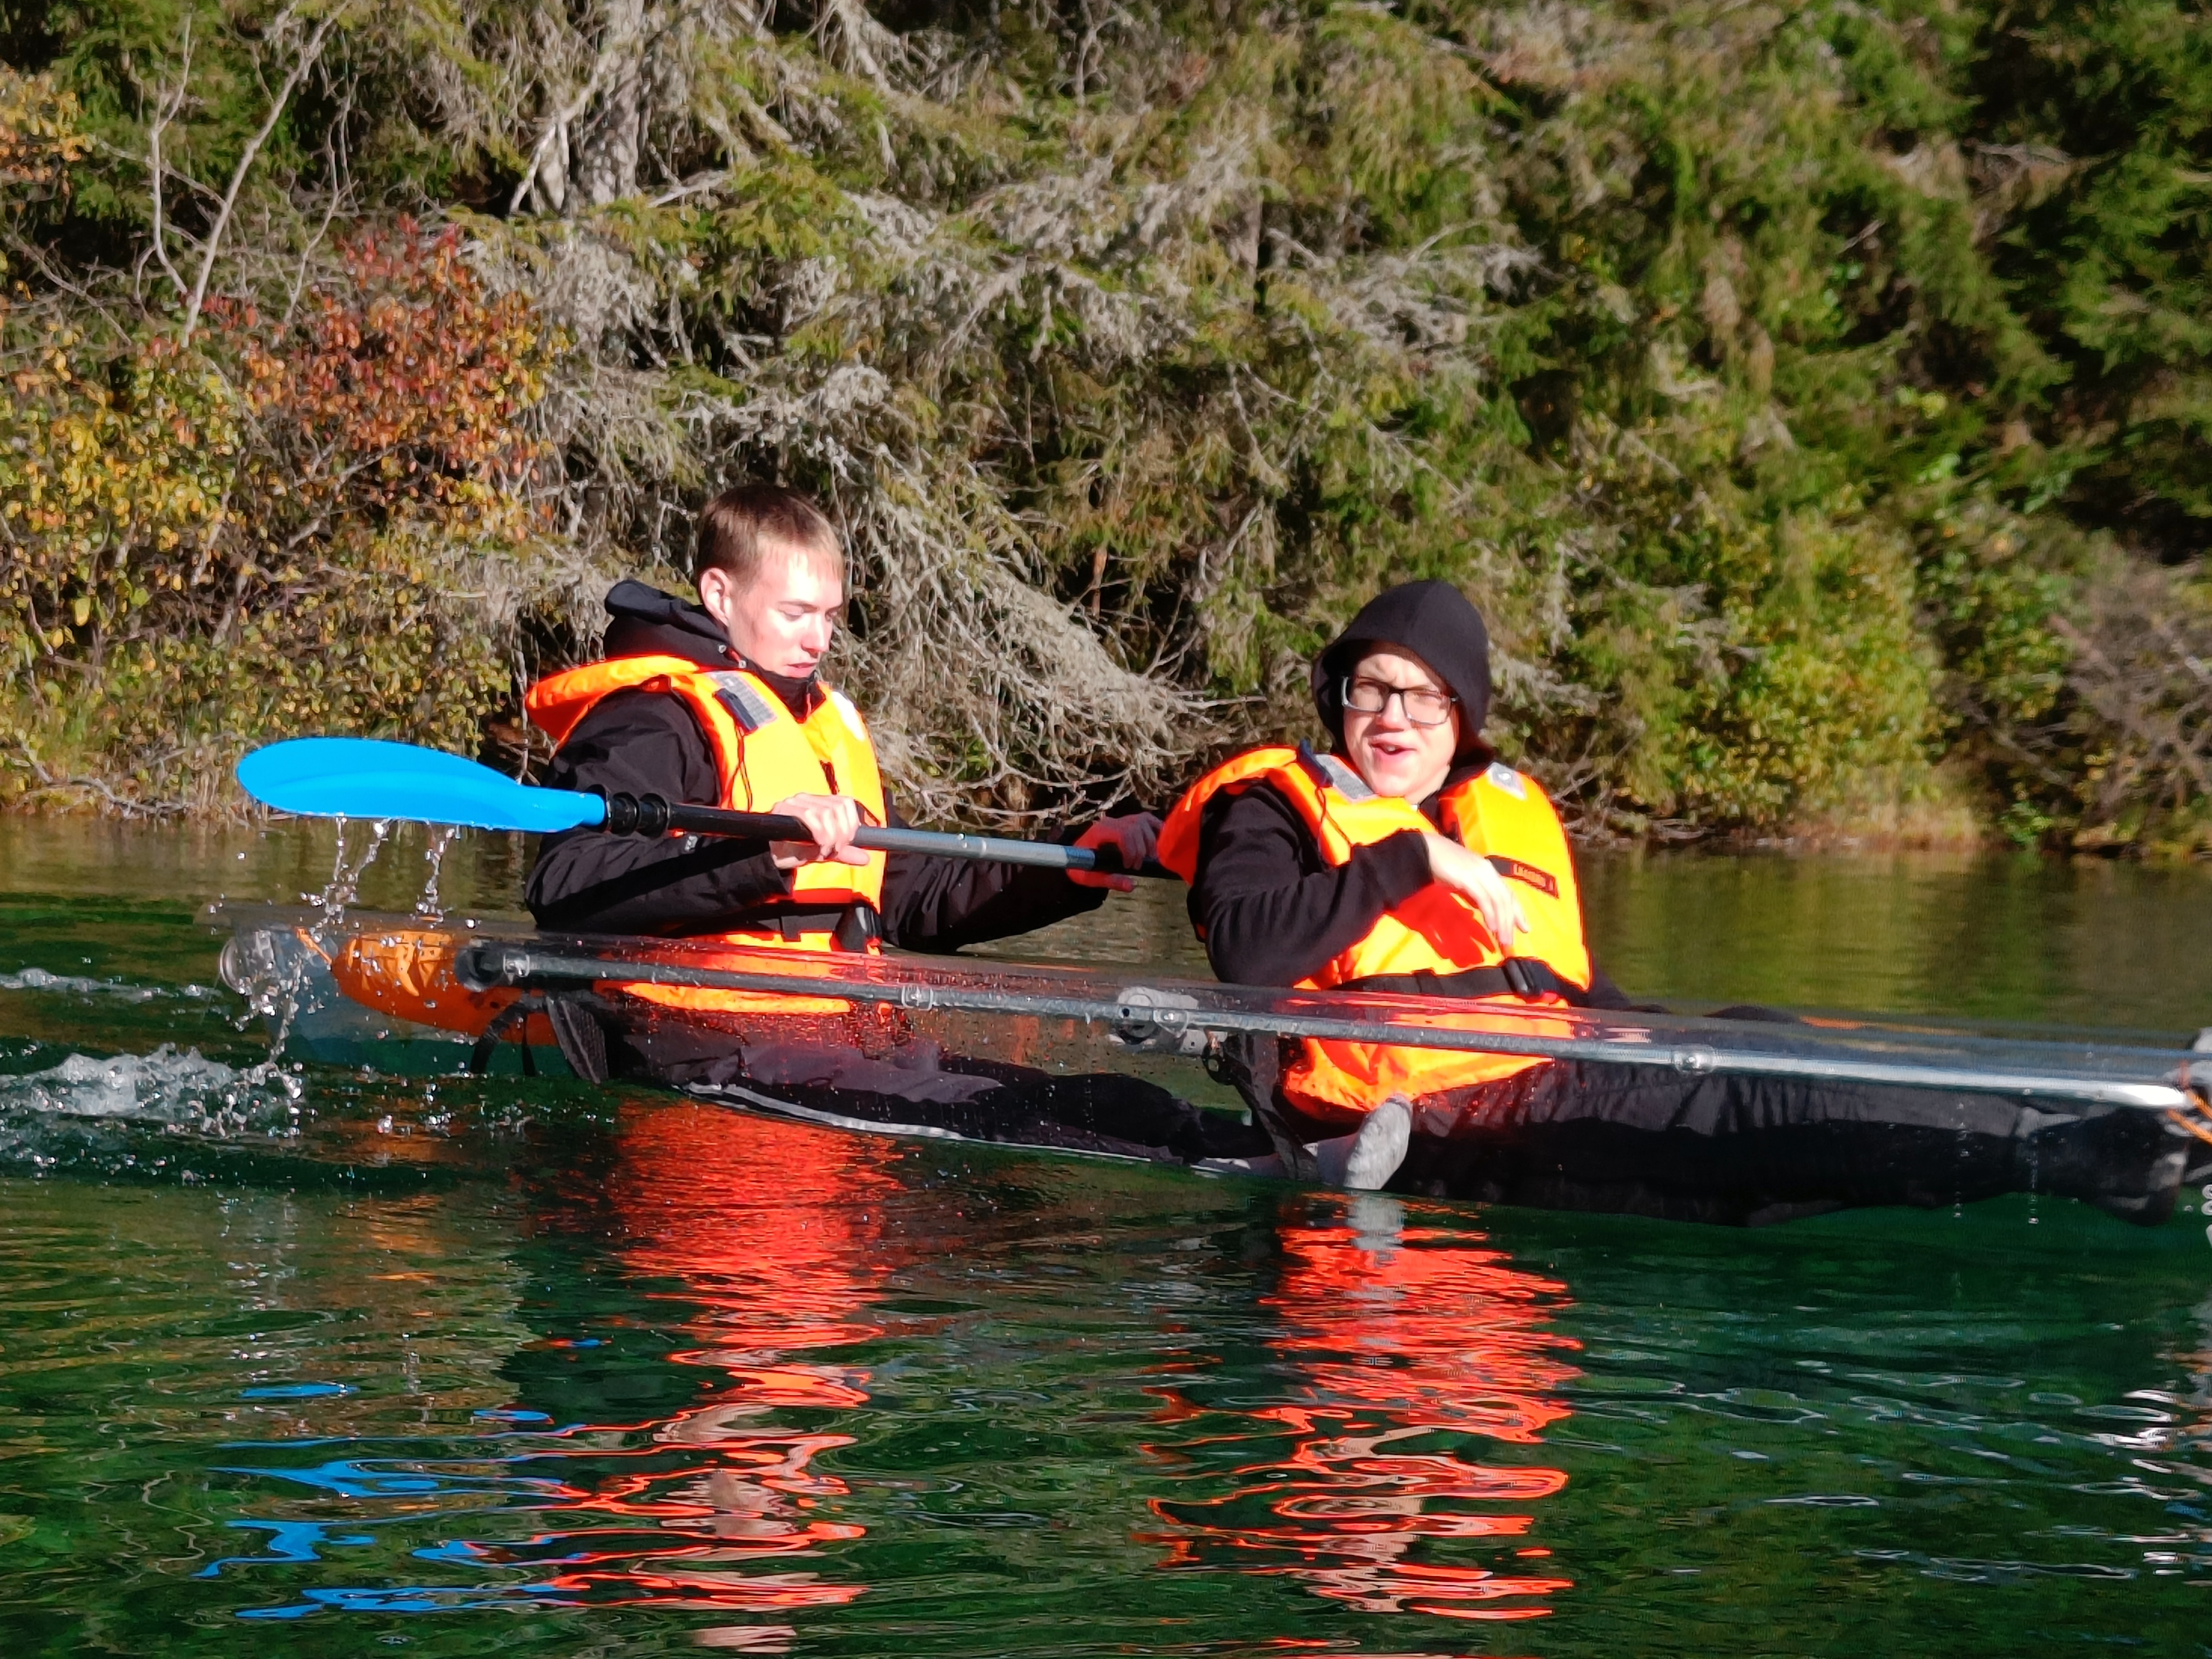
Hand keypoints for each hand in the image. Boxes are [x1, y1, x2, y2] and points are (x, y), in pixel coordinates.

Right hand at [768, 793, 870, 868]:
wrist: (769, 857)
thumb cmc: (794, 851)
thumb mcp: (823, 851)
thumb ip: (843, 852)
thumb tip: (865, 858)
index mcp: (819, 803)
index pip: (845, 802)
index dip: (851, 823)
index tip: (846, 842)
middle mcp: (807, 798)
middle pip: (838, 808)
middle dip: (842, 834)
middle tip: (834, 850)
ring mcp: (795, 802)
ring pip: (827, 813)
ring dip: (831, 837)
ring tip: (824, 851)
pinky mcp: (783, 808)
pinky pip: (811, 816)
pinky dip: (820, 835)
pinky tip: (817, 848)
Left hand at [1069, 811, 1161, 890]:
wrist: (1075, 857)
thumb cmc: (1081, 867)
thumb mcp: (1091, 878)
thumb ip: (1110, 881)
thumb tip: (1131, 886)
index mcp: (1098, 832)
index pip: (1122, 833)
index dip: (1131, 850)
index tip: (1130, 866)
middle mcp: (1109, 822)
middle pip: (1135, 827)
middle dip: (1140, 848)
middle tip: (1137, 866)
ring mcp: (1118, 820)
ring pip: (1141, 821)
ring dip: (1150, 840)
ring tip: (1149, 857)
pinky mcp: (1125, 822)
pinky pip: (1144, 819)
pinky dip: (1154, 826)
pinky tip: (1160, 839)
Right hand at [1423, 833, 1530, 947]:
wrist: (1424, 850)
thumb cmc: (1442, 865)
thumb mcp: (1463, 881)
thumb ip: (1474, 893)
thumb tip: (1483, 909)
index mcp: (1488, 871)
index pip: (1508, 893)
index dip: (1518, 912)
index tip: (1524, 928)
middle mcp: (1488, 871)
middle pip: (1506, 898)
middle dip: (1511, 922)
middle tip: (1511, 941)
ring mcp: (1479, 873)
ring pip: (1498, 900)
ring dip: (1502, 922)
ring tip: (1503, 939)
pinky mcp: (1468, 878)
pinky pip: (1483, 898)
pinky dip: (1489, 913)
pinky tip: (1491, 926)